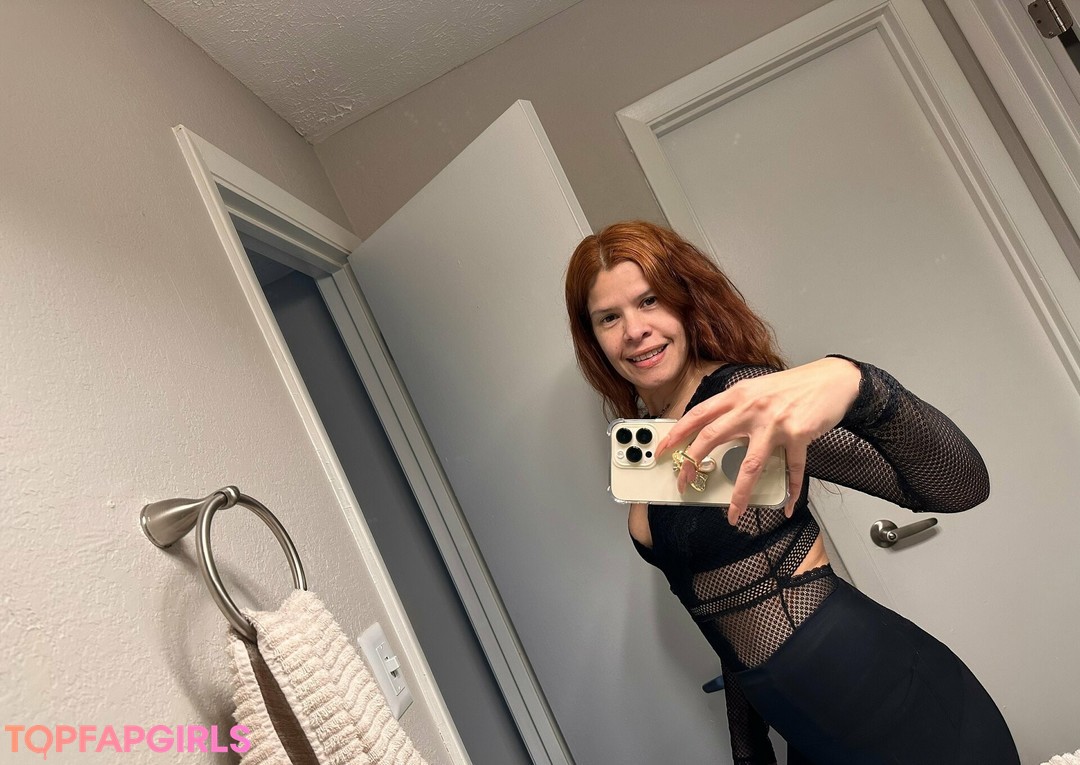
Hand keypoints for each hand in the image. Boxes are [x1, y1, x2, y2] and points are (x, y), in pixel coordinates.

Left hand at [655, 358, 860, 524]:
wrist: (832, 379)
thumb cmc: (793, 387)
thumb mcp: (756, 389)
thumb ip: (735, 408)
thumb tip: (712, 431)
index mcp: (737, 395)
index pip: (697, 415)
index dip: (676, 434)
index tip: (662, 451)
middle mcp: (751, 407)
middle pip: (711, 438)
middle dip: (693, 464)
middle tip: (684, 483)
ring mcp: (774, 422)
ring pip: (749, 465)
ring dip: (739, 494)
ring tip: (733, 513)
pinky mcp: (798, 434)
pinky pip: (792, 470)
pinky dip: (791, 491)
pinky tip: (786, 506)